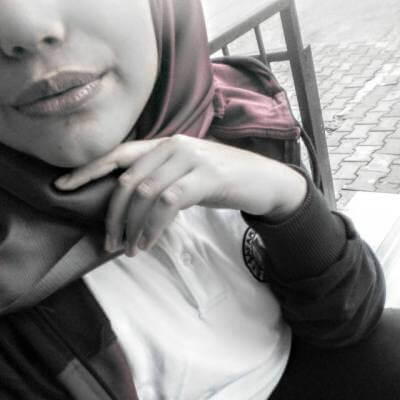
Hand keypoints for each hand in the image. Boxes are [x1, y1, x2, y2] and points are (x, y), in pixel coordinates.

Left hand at [55, 134, 305, 255]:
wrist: (262, 179)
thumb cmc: (219, 180)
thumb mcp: (185, 175)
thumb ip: (159, 180)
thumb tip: (129, 206)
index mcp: (163, 144)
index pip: (118, 154)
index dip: (88, 170)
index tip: (62, 186)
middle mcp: (173, 146)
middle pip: (127, 181)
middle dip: (113, 215)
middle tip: (110, 243)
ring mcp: (190, 158)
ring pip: (145, 193)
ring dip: (132, 227)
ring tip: (130, 249)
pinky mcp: (206, 176)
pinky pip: (167, 203)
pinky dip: (152, 227)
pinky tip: (148, 243)